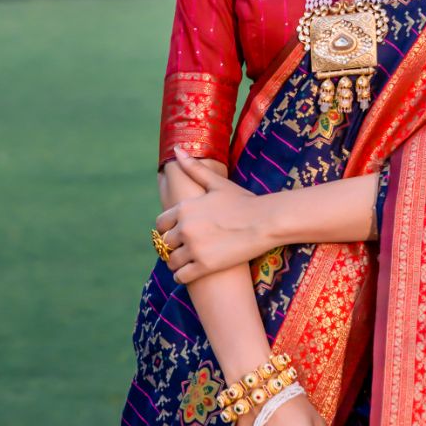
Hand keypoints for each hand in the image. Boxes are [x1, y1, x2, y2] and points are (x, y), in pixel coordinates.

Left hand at [155, 148, 269, 282]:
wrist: (265, 221)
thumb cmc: (243, 200)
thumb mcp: (217, 183)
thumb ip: (193, 168)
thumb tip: (177, 149)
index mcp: (185, 208)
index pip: (160, 223)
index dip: (166, 229)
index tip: (173, 233)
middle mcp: (185, 228)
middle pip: (164, 243)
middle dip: (170, 246)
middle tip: (179, 249)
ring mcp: (194, 248)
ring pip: (171, 261)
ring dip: (175, 262)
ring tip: (183, 262)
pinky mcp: (204, 266)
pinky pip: (181, 276)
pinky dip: (181, 276)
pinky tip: (187, 273)